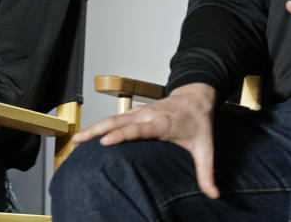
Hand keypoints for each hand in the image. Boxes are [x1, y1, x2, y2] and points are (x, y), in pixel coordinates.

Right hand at [72, 82, 219, 198]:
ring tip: (76, 140)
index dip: (121, 135)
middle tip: (78, 141)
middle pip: (118, 121)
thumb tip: (214, 195)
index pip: (138, 129)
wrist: (196, 96)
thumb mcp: (206, 148)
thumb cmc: (199, 122)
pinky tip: (88, 135)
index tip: (105, 142)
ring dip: (94, 128)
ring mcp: (140, 112)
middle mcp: (147, 115)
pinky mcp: (136, 112)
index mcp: (162, 123)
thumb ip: (207, 172)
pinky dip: (100, 125)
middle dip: (97, 130)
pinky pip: (116, 118)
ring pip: (113, 118)